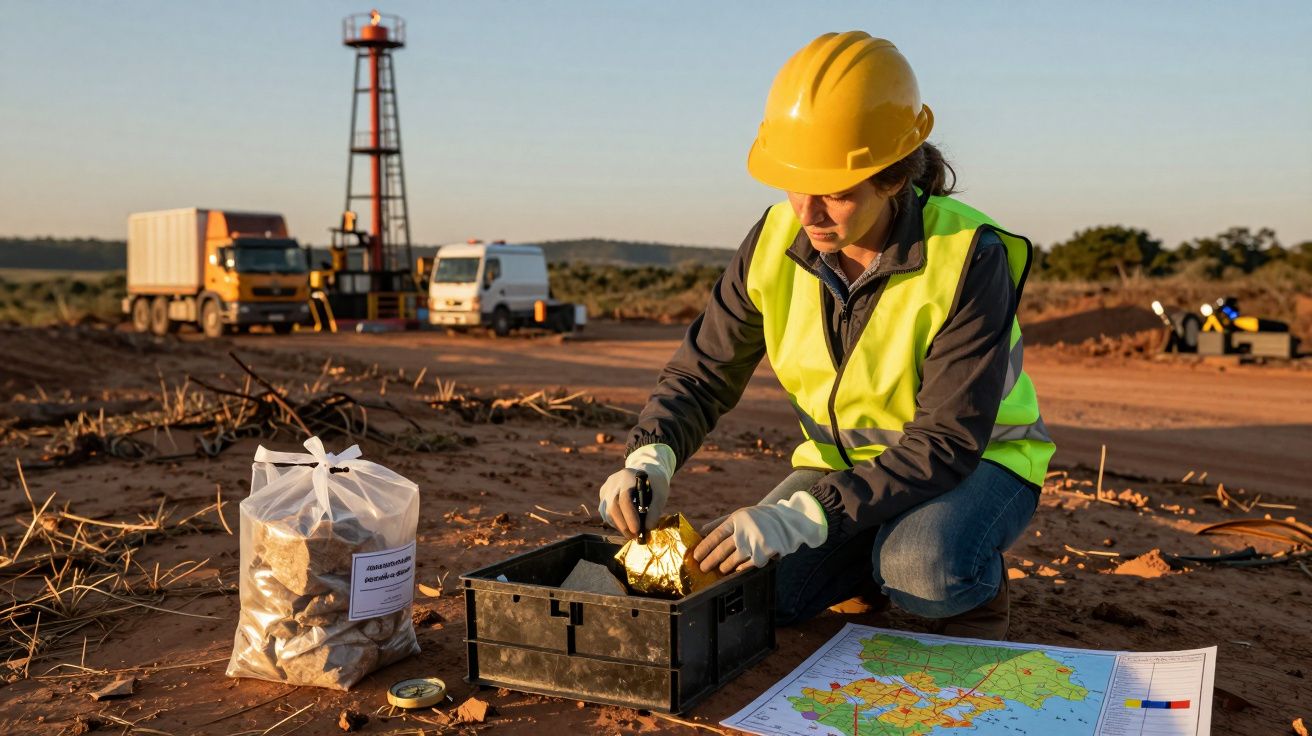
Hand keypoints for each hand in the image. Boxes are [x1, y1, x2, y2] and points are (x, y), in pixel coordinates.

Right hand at [597, 444, 673, 538]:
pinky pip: (605, 511)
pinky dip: (615, 521)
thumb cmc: (654, 483)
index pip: (624, 499)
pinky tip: (625, 525)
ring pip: (606, 511)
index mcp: (627, 477)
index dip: (629, 516)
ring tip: (632, 533)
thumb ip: (656, 509)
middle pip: (612, 507)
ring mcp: (606, 488)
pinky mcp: (603, 494)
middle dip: (623, 525)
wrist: (645, 470)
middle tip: (634, 537)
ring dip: (619, 525)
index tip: (637, 530)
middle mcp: (613, 482)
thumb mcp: (661, 493)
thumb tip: (648, 528)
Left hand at [693, 491, 827, 573]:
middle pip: (722, 549)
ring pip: (734, 559)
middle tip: (703, 568)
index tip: (696, 556)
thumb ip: (720, 522)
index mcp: (737, 518)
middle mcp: (745, 529)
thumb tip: (701, 532)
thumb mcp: (740, 515)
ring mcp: (755, 541)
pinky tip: (735, 571)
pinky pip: (748, 564)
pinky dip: (740, 569)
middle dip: (711, 560)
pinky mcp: (765, 552)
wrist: (787, 520)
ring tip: (720, 570)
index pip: (716, 535)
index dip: (705, 547)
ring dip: (724, 566)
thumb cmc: (759, 519)